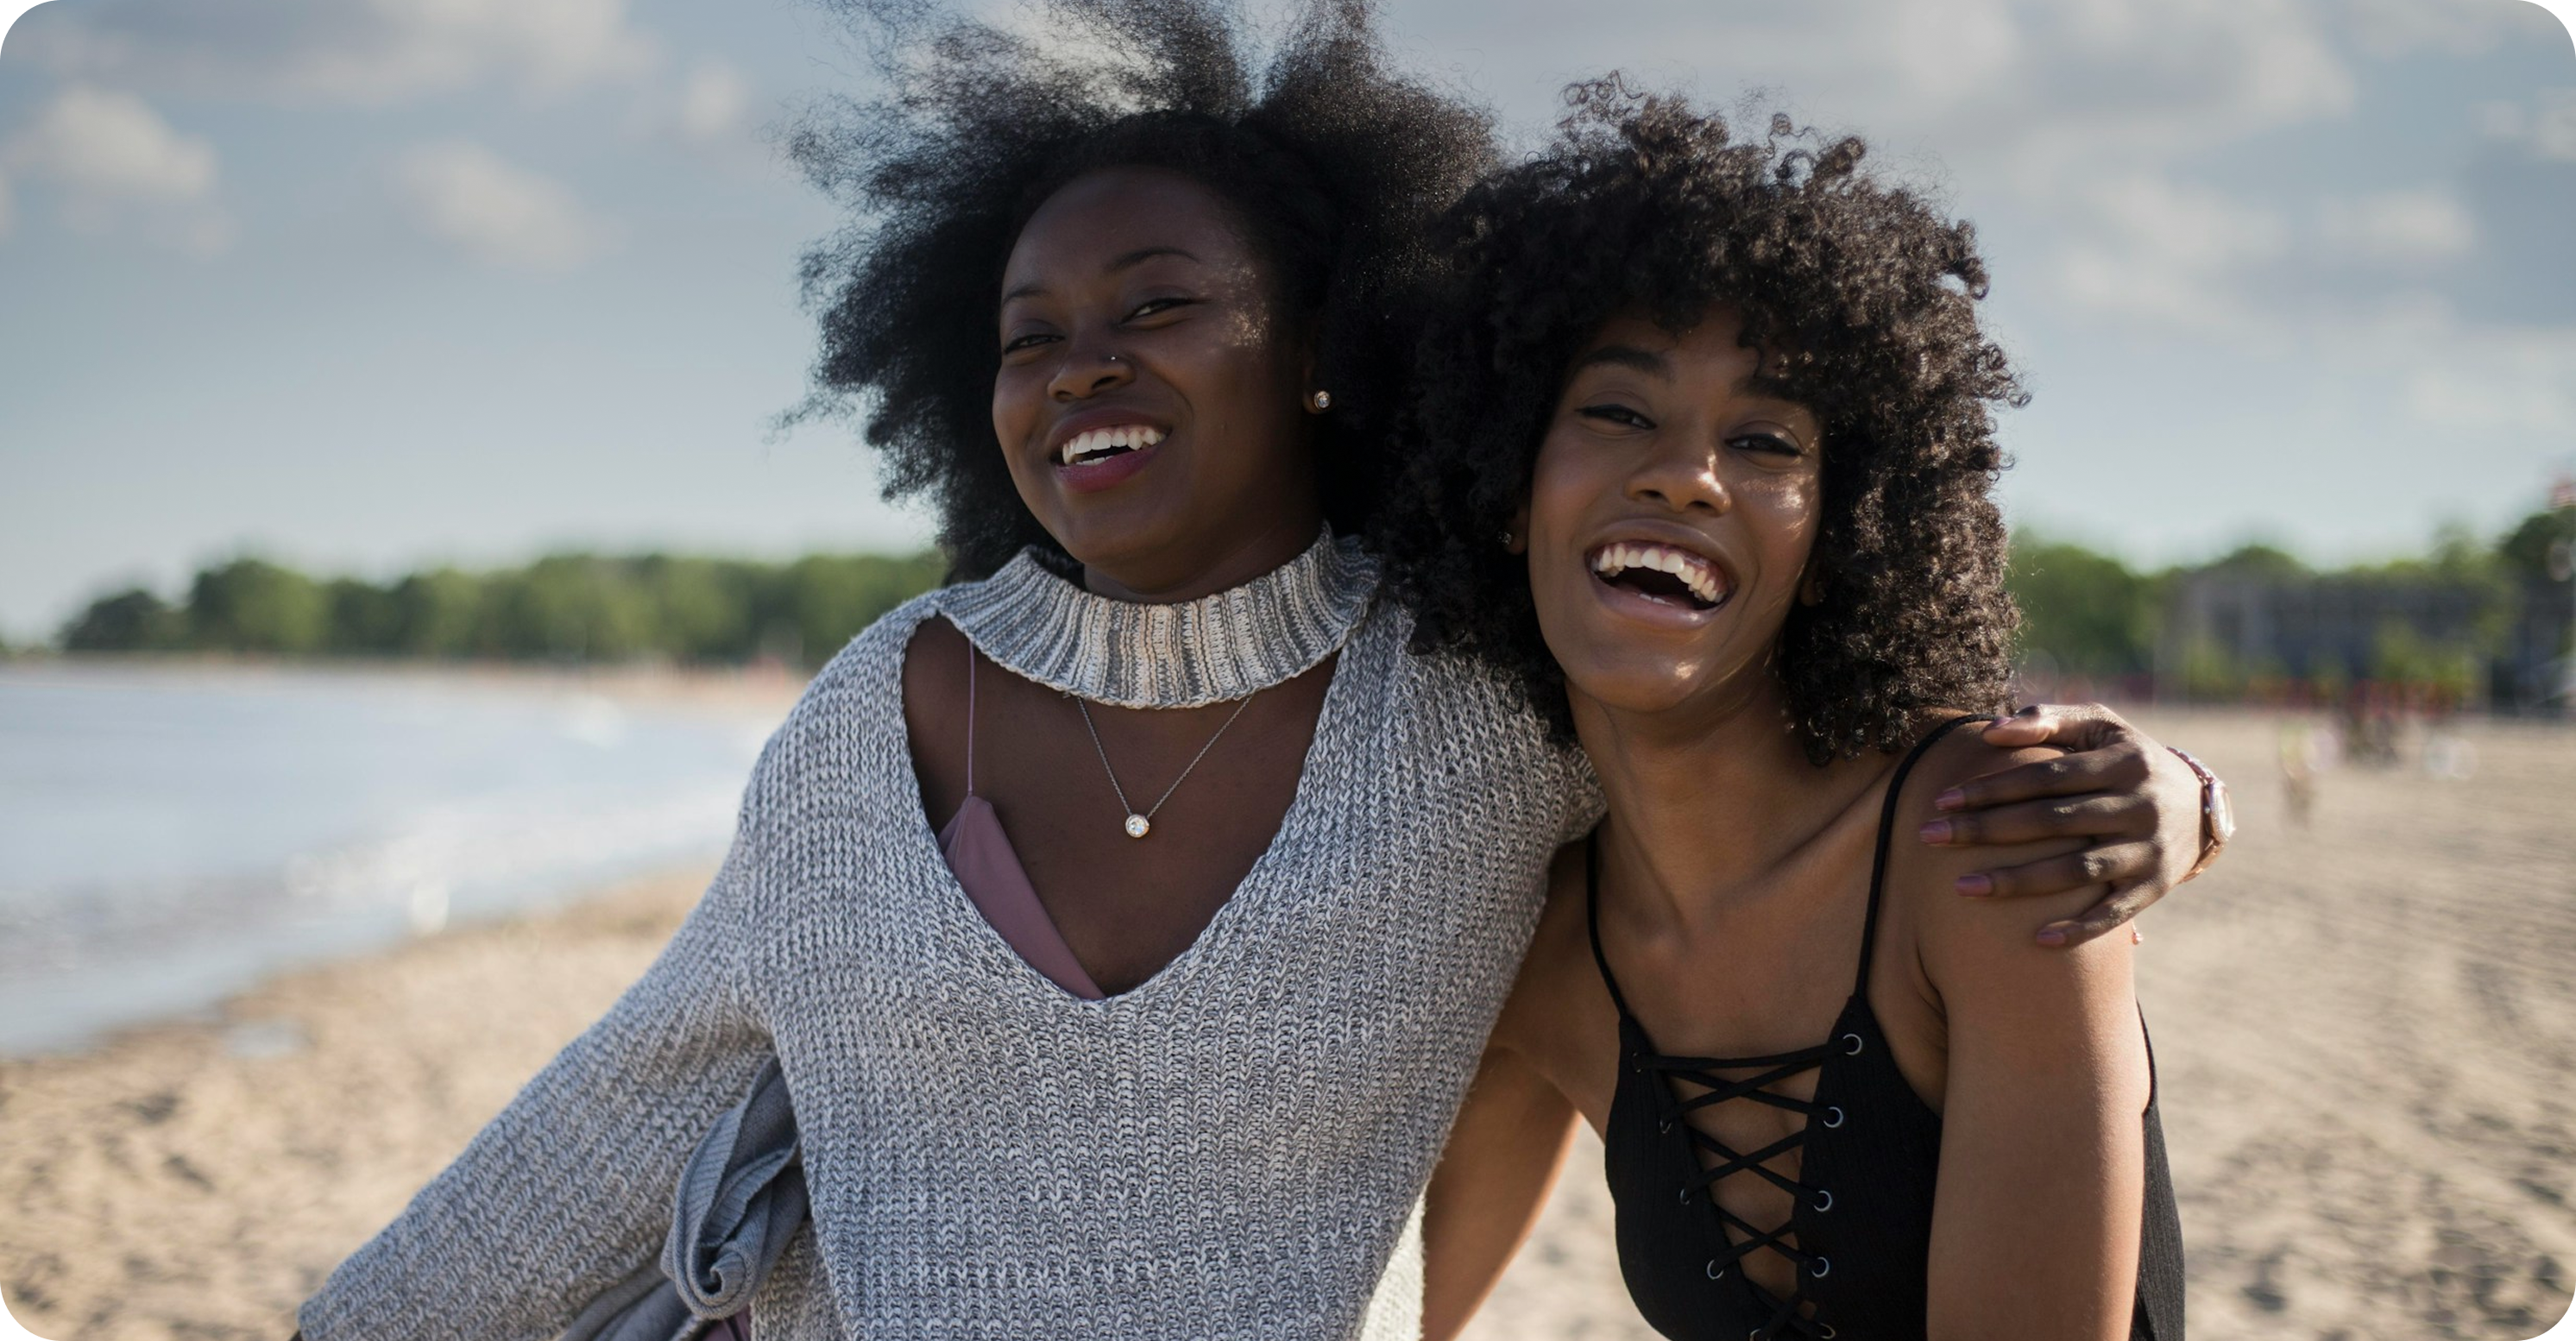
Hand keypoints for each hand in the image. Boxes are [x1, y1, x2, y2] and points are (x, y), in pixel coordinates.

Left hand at [1918, 703, 2209, 947]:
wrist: (2201, 805)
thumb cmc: (2128, 758)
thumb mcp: (2100, 726)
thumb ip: (2047, 720)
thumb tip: (1990, 731)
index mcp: (2122, 762)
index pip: (2045, 776)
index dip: (1993, 788)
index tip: (1943, 799)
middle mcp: (2138, 806)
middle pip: (2052, 822)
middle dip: (1987, 830)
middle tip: (1929, 837)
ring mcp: (2148, 851)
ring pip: (2077, 871)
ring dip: (2018, 881)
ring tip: (1962, 888)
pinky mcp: (2155, 888)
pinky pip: (2115, 915)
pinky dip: (2079, 928)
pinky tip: (2037, 940)